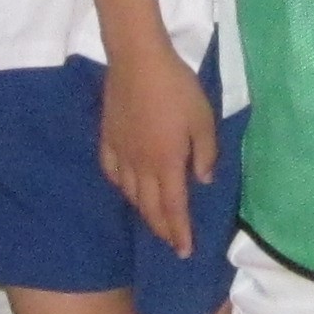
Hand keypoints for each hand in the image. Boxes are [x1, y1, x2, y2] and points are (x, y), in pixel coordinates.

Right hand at [99, 41, 219, 259]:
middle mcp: (141, 166)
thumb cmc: (176, 88)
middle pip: (149, 207)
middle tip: (171, 242)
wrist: (138, 61)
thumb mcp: (203, 119)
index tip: (184, 251)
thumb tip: (202, 181)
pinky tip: (126, 188)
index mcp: (167, 163)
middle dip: (161, 229)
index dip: (179, 232)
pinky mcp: (107, 139)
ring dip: (143, 211)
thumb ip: (205, 153)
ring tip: (152, 219)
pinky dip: (121, 187)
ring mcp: (121, 153)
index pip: (173, 208)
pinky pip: (112, 173)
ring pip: (130, 194)